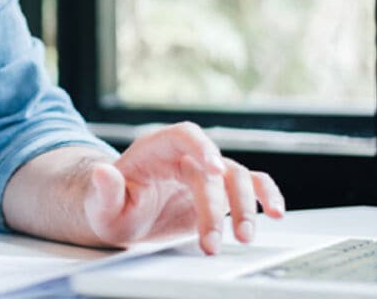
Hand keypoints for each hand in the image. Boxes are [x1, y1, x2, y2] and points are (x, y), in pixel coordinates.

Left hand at [81, 122, 283, 253]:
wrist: (124, 217)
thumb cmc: (112, 207)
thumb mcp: (101, 205)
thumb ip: (105, 190)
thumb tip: (102, 172)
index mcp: (156, 149)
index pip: (184, 135)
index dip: (202, 147)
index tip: (214, 169)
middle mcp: (185, 156)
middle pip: (213, 169)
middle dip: (216, 206)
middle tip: (212, 241)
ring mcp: (206, 173)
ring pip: (237, 178)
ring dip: (244, 207)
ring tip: (243, 237)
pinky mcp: (220, 192)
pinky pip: (251, 186)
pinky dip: (267, 195)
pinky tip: (275, 212)